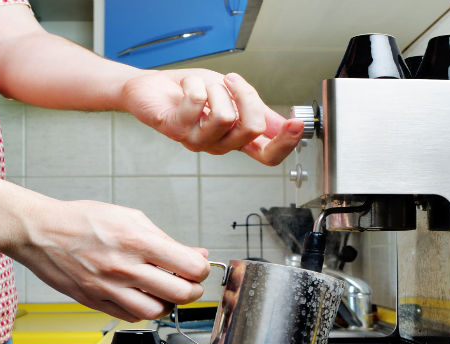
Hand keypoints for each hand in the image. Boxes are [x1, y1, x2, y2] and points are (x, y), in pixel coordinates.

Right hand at [13, 199, 209, 321]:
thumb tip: (196, 254)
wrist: (40, 233)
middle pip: (179, 294)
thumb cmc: (83, 220)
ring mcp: (109, 289)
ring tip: (163, 291)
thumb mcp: (130, 218)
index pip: (189, 267)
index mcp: (137, 241)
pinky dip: (143, 310)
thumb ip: (166, 240)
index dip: (201, 269)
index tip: (198, 267)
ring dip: (167, 304)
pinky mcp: (96, 302)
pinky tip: (141, 296)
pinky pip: (131, 317)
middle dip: (192, 290)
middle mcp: (124, 268)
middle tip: (187, 283)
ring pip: (156, 312)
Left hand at [120, 69, 304, 165]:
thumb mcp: (231, 96)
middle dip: (247, 96)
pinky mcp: (176, 130)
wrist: (152, 87)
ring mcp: (198, 141)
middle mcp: (219, 145)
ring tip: (204, 87)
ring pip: (225, 116)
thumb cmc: (191, 91)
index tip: (297, 123)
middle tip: (232, 81)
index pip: (268, 155)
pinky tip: (186, 88)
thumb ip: (256, 109)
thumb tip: (283, 123)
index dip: (286, 143)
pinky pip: (198, 101)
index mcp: (237, 140)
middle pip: (252, 130)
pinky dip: (195, 83)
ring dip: (217, 89)